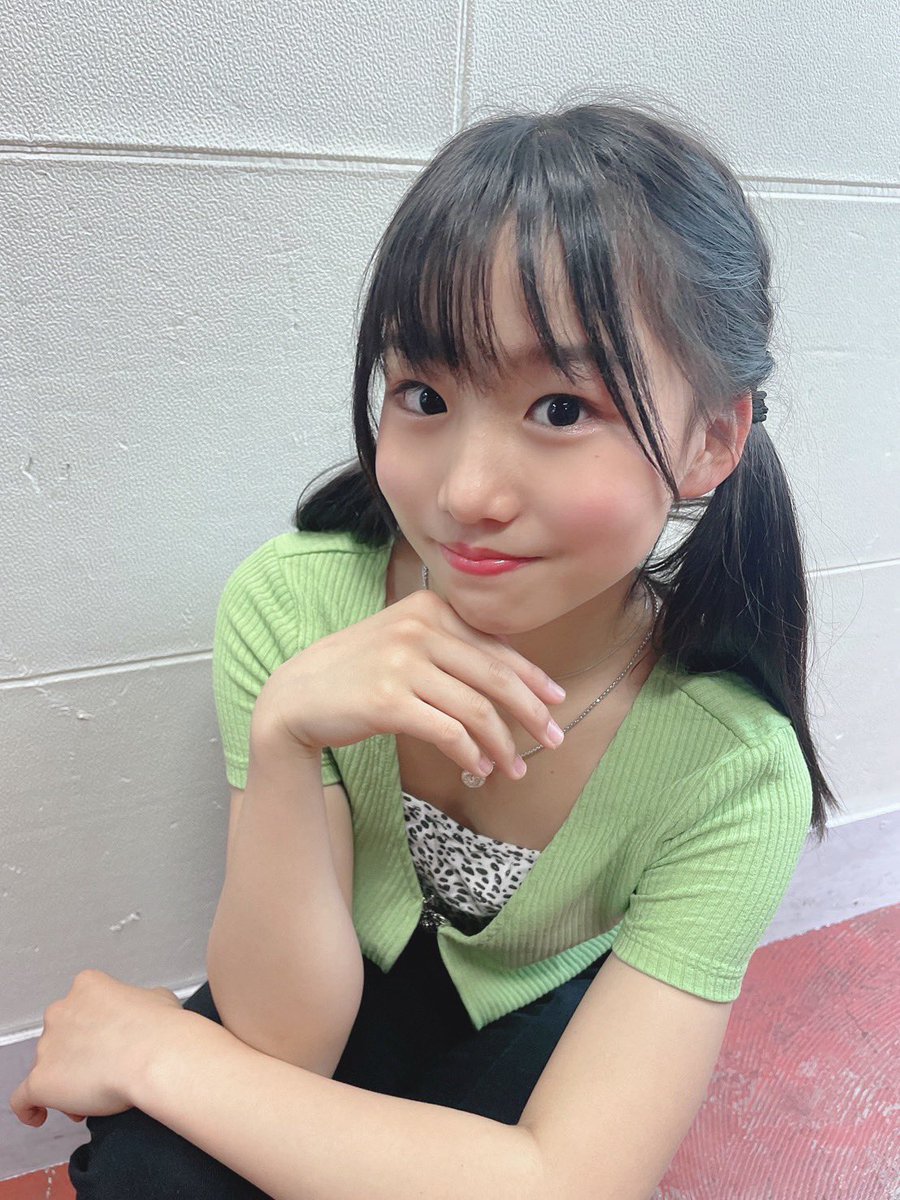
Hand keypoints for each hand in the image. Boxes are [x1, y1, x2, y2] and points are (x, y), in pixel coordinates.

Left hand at [9, 969, 184, 1126]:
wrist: (155, 1056)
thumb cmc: (162, 1028)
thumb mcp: (159, 998)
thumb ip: (140, 1002)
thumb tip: (144, 1013)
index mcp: (88, 986)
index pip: (81, 1007)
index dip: (94, 1029)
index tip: (108, 1046)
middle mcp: (61, 1011)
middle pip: (61, 1036)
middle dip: (77, 1055)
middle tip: (101, 1074)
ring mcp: (48, 1046)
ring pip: (47, 1066)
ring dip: (64, 1081)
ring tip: (91, 1100)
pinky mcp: (41, 1080)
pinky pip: (23, 1098)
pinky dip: (30, 1107)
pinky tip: (41, 1116)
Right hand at [252, 589, 566, 781]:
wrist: (297, 694)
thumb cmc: (358, 672)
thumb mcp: (405, 642)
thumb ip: (451, 647)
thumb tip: (511, 678)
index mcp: (430, 608)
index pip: (495, 646)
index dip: (532, 676)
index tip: (557, 701)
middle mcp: (419, 629)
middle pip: (495, 676)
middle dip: (531, 712)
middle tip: (554, 739)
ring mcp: (402, 663)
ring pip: (475, 709)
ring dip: (501, 744)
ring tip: (513, 768)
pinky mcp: (388, 700)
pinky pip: (447, 731)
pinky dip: (470, 753)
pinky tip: (478, 768)